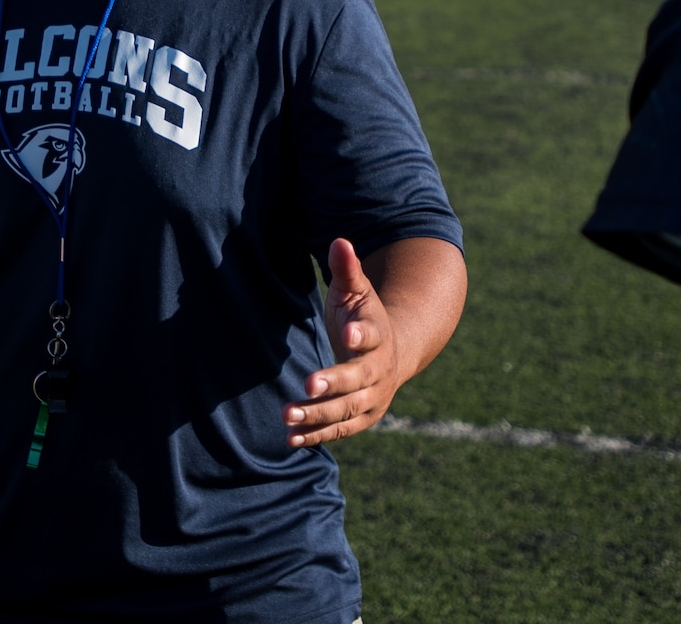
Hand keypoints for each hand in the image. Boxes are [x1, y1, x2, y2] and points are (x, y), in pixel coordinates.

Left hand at [285, 238, 400, 447]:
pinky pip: (340, 430)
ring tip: (287, 415)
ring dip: (319, 414)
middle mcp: (380, 370)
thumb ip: (348, 270)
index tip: (348, 334)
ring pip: (347, 410)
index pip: (372, 335)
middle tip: (308, 384)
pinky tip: (290, 438)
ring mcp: (373, 397)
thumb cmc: (364, 316)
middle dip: (334, 383)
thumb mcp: (358, 291)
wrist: (393, 352)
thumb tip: (339, 241)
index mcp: (379, 334)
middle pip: (359, 379)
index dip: (361, 335)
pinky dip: (317, 435)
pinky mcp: (362, 418)